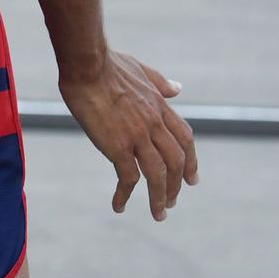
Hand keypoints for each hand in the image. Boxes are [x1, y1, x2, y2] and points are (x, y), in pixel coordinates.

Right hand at [59, 51, 197, 220]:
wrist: (87, 63)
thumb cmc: (107, 63)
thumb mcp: (141, 70)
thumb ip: (160, 82)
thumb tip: (178, 89)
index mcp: (159, 106)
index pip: (185, 139)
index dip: (191, 161)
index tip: (191, 179)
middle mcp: (154, 123)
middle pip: (176, 161)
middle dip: (177, 185)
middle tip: (172, 202)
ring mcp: (138, 135)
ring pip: (158, 175)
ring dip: (160, 198)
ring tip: (158, 214)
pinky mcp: (118, 145)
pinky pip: (128, 178)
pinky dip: (125, 195)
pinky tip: (119, 206)